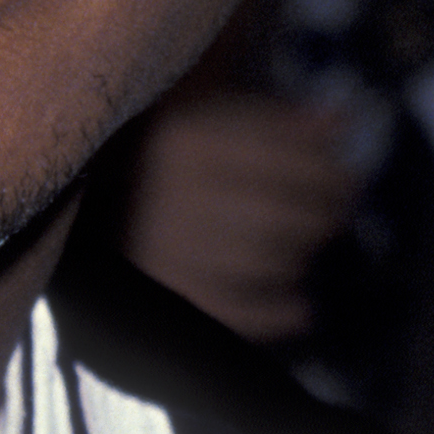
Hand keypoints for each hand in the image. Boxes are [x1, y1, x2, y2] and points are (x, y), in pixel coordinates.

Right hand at [121, 94, 360, 343]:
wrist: (85, 207)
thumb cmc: (156, 158)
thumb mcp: (206, 122)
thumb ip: (273, 121)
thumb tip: (343, 120)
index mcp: (180, 141)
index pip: (278, 157)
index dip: (326, 169)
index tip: (348, 176)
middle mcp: (170, 194)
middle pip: (276, 214)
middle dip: (321, 215)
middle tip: (335, 214)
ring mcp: (165, 250)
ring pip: (262, 263)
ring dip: (298, 257)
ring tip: (303, 247)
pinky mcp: (163, 295)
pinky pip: (236, 312)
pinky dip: (276, 313)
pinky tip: (300, 307)